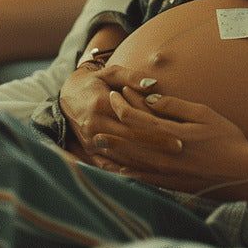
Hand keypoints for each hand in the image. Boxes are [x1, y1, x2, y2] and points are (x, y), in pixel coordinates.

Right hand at [59, 62, 180, 166]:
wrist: (68, 96)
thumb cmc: (95, 82)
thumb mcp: (111, 72)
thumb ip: (132, 77)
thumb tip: (154, 85)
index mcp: (100, 104)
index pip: (132, 121)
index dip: (155, 130)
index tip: (179, 136)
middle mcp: (94, 125)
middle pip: (129, 141)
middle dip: (155, 148)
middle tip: (179, 151)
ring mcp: (89, 140)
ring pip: (121, 156)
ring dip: (145, 163)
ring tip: (170, 165)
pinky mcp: (88, 150)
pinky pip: (108, 165)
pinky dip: (127, 172)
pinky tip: (145, 176)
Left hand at [93, 90, 247, 200]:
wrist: (243, 172)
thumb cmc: (228, 140)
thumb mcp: (204, 114)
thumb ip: (174, 106)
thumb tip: (150, 99)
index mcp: (170, 134)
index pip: (136, 117)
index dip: (121, 104)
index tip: (114, 94)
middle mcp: (163, 154)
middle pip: (127, 139)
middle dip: (111, 126)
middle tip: (95, 118)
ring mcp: (165, 171)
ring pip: (131, 160)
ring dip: (113, 150)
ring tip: (99, 143)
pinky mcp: (170, 183)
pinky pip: (142, 178)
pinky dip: (127, 172)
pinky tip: (119, 169)